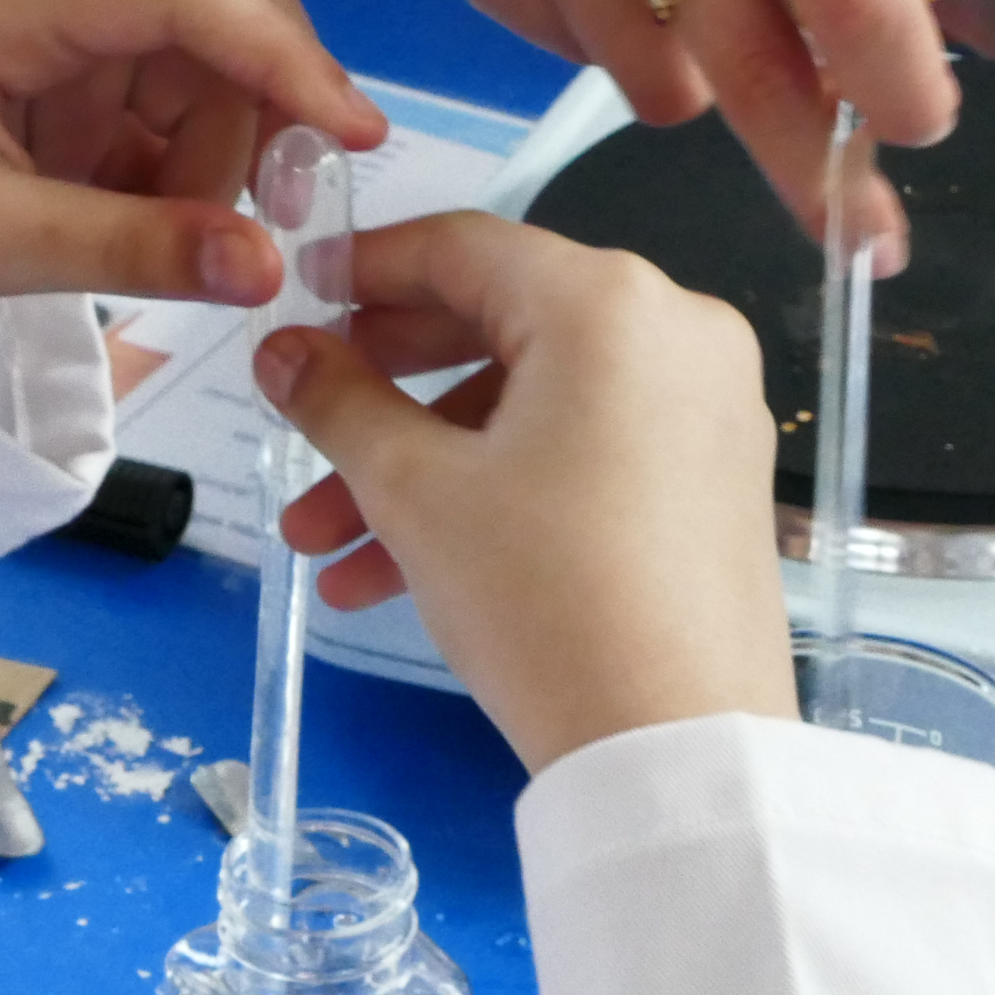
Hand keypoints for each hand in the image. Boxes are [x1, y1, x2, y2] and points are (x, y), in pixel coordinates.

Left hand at [0, 0, 390, 321]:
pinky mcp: (79, 60)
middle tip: (284, 207)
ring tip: (173, 234)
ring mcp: (64, 12)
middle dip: (266, 93)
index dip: (280, 55)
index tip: (353, 136)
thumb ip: (127, 251)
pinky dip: (192, 162)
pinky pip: (179, 93)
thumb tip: (266, 270)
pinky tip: (154, 218)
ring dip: (226, 144)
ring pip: (210, 49)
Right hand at [253, 213, 795, 772]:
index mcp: (607, 303)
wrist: (676, 747)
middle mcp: (674, 332)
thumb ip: (338, 402)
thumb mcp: (415, 492)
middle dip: (377, 398)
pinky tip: (394, 576)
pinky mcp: (710, 481)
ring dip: (419, 468)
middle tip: (299, 432)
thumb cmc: (548, 599)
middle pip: (493, 328)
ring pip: (527, 408)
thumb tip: (284, 351)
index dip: (361, 270)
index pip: (459, 248)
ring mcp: (703, 409)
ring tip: (323, 547)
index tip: (294, 299)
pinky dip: (494, 493)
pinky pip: (580, 453)